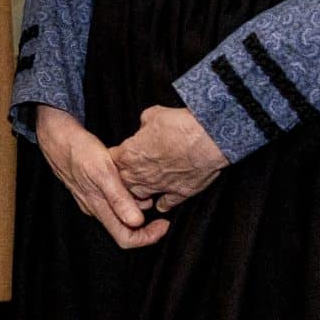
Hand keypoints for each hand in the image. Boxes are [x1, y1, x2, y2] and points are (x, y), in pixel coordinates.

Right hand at [33, 104, 168, 250]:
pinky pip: (114, 200)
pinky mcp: (93, 189)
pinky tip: (133, 180)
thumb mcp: (103, 172)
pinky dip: (129, 195)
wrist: (57, 136)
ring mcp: (93, 200)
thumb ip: (118, 198)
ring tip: (148, 186)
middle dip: (147, 221)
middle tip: (160, 202)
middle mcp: (96, 208)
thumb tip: (136, 222)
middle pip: (125, 229)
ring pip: (120, 213)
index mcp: (98, 207)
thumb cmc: (79, 151)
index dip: (148, 237)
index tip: (164, 224)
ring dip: (138, 205)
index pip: (126, 239)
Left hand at [109, 105, 227, 213]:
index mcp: (128, 155)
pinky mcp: (179, 193)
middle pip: (123, 181)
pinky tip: (164, 198)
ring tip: (146, 183)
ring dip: (141, 190)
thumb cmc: (180, 125)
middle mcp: (139, 175)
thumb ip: (143, 124)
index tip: (122, 153)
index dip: (118, 155)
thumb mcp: (153, 115)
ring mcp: (159, 186)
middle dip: (126, 175)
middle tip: (134, 168)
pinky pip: (166, 204)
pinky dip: (164, 201)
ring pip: (141, 195)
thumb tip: (145, 126)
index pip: (112, 159)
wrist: (207, 139)